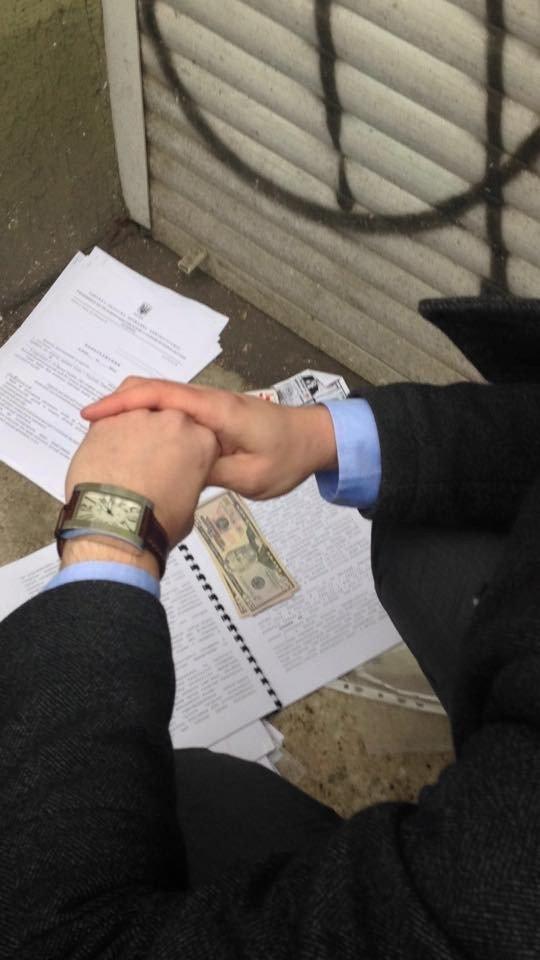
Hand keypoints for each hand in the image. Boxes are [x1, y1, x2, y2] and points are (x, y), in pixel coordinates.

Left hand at [66, 408, 217, 548]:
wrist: (117, 524)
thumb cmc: (155, 521)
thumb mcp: (190, 504)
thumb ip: (187, 479)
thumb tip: (177, 480)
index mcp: (201, 439)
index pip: (196, 434)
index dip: (183, 449)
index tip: (175, 462)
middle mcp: (173, 421)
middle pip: (167, 420)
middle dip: (158, 437)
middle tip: (147, 464)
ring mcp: (139, 417)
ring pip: (136, 417)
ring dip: (131, 435)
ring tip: (122, 465)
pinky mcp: (107, 422)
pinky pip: (107, 422)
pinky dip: (105, 438)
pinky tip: (103, 459)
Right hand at [81, 378, 337, 498]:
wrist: (316, 439)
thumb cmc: (288, 457)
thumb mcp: (251, 477)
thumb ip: (210, 470)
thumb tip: (173, 469)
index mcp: (217, 411)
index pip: (162, 396)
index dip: (124, 402)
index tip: (93, 415)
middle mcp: (210, 400)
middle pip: (156, 388)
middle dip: (119, 400)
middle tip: (89, 423)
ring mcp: (212, 405)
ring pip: (164, 396)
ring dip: (133, 406)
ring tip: (105, 430)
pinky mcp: (214, 414)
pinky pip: (176, 408)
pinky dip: (151, 413)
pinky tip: (139, 433)